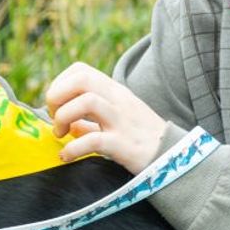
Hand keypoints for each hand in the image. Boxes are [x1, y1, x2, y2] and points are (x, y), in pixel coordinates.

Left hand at [43, 62, 168, 174]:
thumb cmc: (142, 140)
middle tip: (55, 118)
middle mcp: (119, 100)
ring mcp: (122, 121)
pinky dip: (73, 148)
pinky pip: (94, 140)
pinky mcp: (124, 144)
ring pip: (87, 101)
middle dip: (57, 96)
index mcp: (115, 92)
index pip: (80, 70)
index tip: (55, 106)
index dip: (59, 84)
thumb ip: (91, 121)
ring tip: (61, 134)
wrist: (174, 159)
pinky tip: (67, 156)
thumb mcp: (118, 121)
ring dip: (64, 117)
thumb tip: (67, 126)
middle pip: (81, 79)